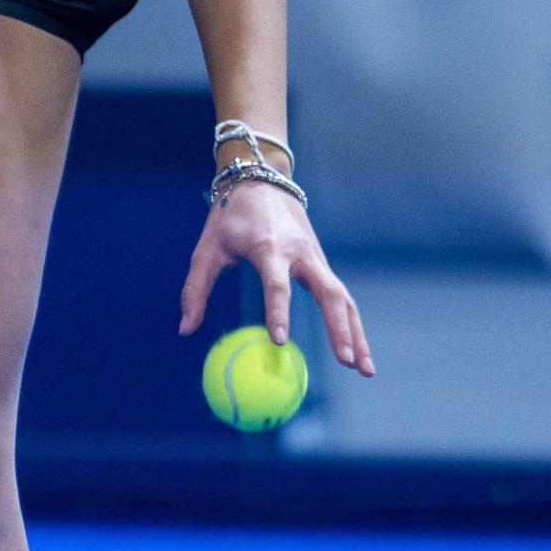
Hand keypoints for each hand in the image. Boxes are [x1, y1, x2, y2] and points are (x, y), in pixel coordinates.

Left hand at [178, 178, 374, 375]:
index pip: (276, 283)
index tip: (280, 340)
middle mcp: (300, 252)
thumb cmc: (230, 217)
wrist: (263, 180)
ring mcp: (316, 258)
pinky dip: (353, 325)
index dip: (278, 311)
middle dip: (338, 327)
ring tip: (365, 370)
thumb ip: (195, 289)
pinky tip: (359, 354)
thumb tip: (185, 330)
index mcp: (269, 246)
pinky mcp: (321, 265)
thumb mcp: (207, 248)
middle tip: (344, 361)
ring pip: (343, 298)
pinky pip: (341, 298)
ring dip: (356, 334)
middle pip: (328, 292)